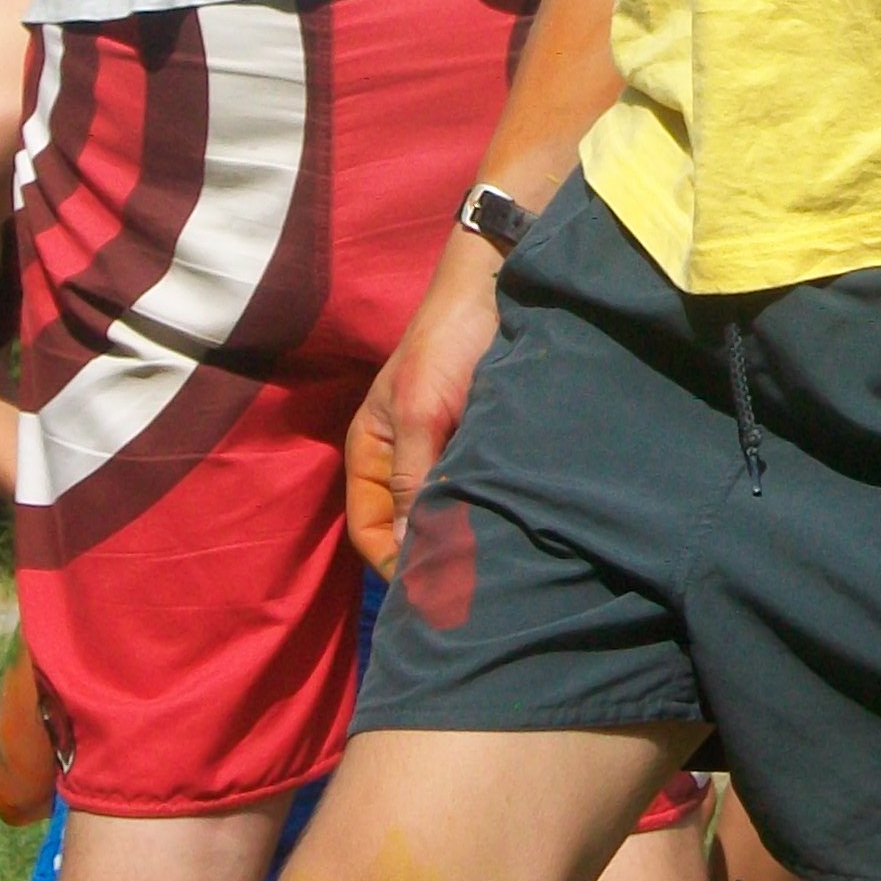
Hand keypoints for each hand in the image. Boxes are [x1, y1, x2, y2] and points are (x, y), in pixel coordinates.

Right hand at [345, 232, 506, 578]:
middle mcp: (403, 461)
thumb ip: (412, 481)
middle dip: (430, 558)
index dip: (394, 565)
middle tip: (467, 590)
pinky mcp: (480, 447)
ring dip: (462, 538)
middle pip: (406, 531)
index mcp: (370, 452)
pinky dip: (487, 513)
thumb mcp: (422, 412)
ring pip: (445, 516)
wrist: (499, 290)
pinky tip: (511, 529)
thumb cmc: (447, 344)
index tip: (432, 590)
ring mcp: (442, 455)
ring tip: (492, 566)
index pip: (369, 532)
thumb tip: (412, 554)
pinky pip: (476, 494)